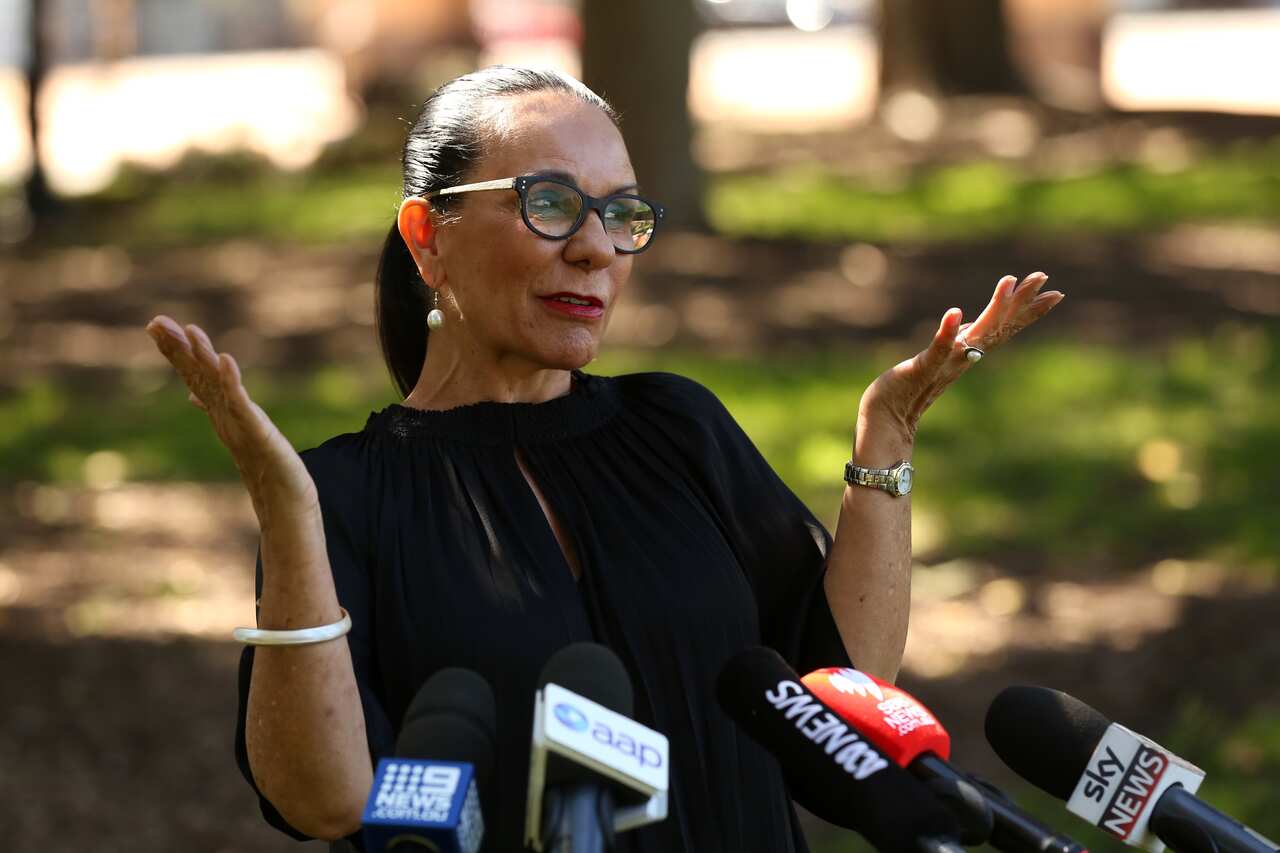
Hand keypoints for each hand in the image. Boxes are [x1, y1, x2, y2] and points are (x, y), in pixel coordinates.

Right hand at [145, 315, 319, 523]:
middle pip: (198, 374)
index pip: (193, 373)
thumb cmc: (262, 464)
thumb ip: (215, 408)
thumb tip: (192, 395)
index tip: (155, 325)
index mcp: (220, 409)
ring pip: (216, 385)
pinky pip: (242, 404)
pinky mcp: (257, 432)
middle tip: (155, 322)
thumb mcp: (238, 429)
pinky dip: (233, 382)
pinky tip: (227, 361)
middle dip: (178, 348)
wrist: (283, 497)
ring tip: (190, 330)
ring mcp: (239, 422)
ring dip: (203, 357)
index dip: (176, 350)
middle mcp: (224, 413)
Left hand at [861, 271, 1063, 439]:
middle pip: (999, 327)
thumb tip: (966, 324)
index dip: (1029, 313)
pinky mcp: (922, 369)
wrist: (887, 418)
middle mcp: (963, 358)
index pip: (1004, 329)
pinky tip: (954, 312)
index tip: (1055, 293)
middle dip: (1022, 303)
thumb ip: (955, 344)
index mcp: (969, 354)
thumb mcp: (939, 359)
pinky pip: (937, 350)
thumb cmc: (909, 388)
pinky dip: (946, 333)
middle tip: (1043, 278)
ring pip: (977, 334)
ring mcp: (945, 364)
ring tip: (1009, 281)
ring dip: (994, 308)